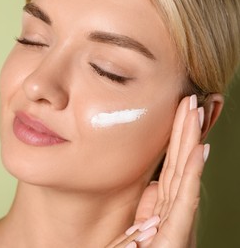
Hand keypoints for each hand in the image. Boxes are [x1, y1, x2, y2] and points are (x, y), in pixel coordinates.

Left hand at [106, 95, 208, 247]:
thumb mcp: (135, 229)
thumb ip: (149, 207)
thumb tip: (154, 184)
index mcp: (161, 209)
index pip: (171, 167)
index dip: (176, 139)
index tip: (179, 111)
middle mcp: (172, 212)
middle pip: (180, 165)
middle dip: (186, 132)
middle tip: (190, 99)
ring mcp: (176, 225)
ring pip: (185, 176)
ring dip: (190, 142)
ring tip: (194, 113)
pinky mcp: (174, 240)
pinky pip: (183, 201)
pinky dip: (192, 174)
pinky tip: (197, 150)